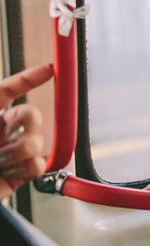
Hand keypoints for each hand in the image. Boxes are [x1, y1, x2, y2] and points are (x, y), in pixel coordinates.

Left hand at [0, 65, 53, 199]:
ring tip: (0, 162)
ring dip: (20, 151)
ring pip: (37, 141)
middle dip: (27, 120)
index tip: (48, 70)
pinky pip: (38, 165)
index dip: (28, 79)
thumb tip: (7, 103)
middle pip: (31, 115)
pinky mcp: (18, 175)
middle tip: (14, 130)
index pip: (7, 92)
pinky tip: (7, 173)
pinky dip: (25, 169)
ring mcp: (10, 154)